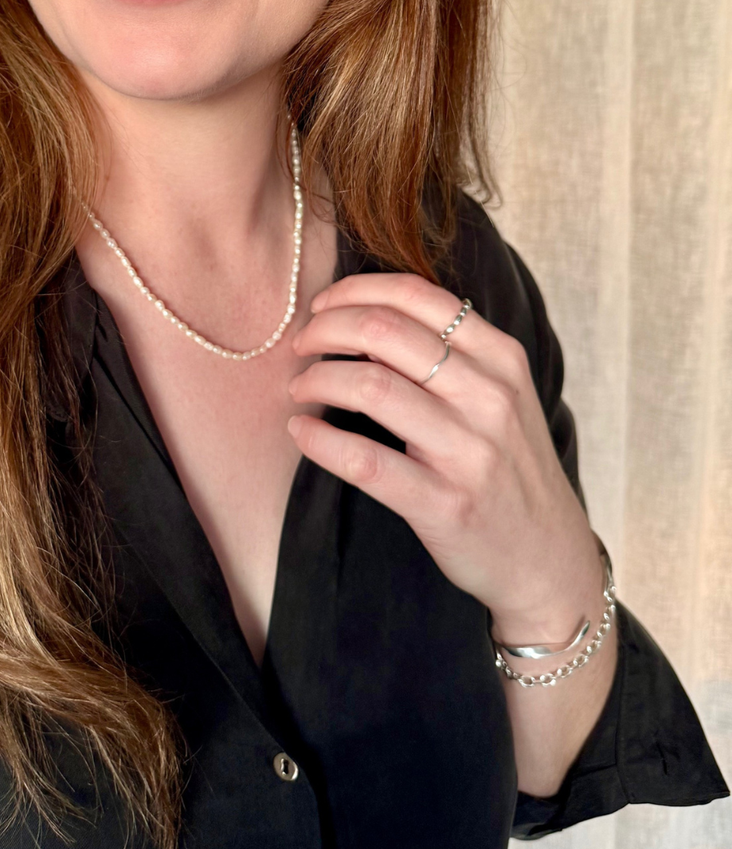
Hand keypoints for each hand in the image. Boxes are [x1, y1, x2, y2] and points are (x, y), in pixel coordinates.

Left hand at [286, 273, 603, 643]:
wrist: (547, 558)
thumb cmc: (508, 465)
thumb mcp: (500, 395)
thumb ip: (450, 353)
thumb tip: (365, 317)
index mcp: (501, 357)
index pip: (415, 295)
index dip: (354, 291)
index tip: (322, 307)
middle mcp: (489, 395)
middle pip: (385, 331)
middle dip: (325, 329)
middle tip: (301, 346)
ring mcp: (469, 450)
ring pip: (371, 386)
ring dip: (317, 379)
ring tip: (301, 387)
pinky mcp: (443, 503)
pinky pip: (365, 460)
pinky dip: (320, 440)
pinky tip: (301, 431)